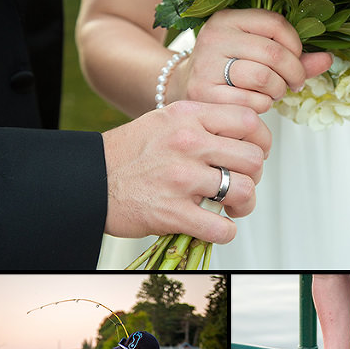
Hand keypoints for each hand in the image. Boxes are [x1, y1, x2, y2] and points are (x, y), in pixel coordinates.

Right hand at [102, 102, 269, 241]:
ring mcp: (181, 178)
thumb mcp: (164, 121)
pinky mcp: (174, 213)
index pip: (248, 121)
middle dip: (254, 177)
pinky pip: (222, 229)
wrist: (89, 181)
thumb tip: (240, 139)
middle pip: (253, 159)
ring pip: (244, 191)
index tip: (252, 155)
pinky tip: (214, 227)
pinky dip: (225, 232)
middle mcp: (187, 143)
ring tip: (229, 208)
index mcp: (187, 116)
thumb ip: (201, 124)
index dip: (260, 142)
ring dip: (243, 206)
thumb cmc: (128, 155)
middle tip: (239, 184)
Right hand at [169, 8, 332, 111]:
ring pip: (263, 77)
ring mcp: (207, 65)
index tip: (298, 61)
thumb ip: (293, 57)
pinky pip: (251, 102)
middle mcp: (215, 37)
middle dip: (293, 73)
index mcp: (228, 19)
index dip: (296, 46)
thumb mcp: (256, 56)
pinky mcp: (204, 94)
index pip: (276, 24)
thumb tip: (328, 59)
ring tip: (273, 94)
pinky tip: (256, 105)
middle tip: (293, 84)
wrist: (184, 92)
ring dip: (277, 91)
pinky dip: (262, 107)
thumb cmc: (228, 73)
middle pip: (273, 52)